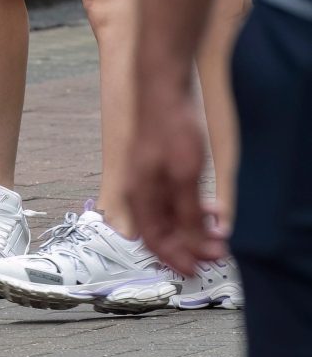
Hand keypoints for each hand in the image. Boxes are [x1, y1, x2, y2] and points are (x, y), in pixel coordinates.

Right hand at [125, 80, 226, 274]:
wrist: (163, 87)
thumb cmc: (170, 128)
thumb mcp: (185, 176)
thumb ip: (188, 214)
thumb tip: (195, 245)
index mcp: (140, 195)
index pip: (153, 241)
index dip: (175, 259)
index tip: (197, 269)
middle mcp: (140, 189)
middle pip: (162, 230)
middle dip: (189, 245)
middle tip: (216, 251)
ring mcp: (148, 176)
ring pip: (169, 215)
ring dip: (192, 227)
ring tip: (217, 230)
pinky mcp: (158, 165)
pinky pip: (172, 198)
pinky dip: (190, 209)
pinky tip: (208, 206)